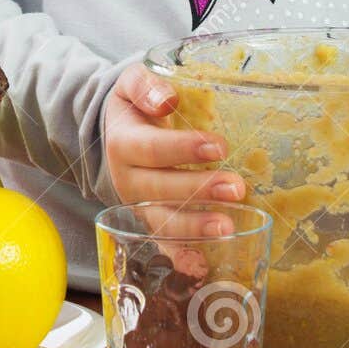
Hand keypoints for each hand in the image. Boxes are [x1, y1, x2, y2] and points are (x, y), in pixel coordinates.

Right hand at [102, 63, 245, 241]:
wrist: (111, 133)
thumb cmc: (134, 107)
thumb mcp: (130, 84)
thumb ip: (146, 86)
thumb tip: (168, 99)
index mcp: (123, 143)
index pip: (152, 149)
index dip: (183, 148)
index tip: (218, 147)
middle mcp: (128, 180)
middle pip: (160, 189)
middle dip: (199, 190)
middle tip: (237, 187)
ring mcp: (138, 205)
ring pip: (162, 221)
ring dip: (195, 226)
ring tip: (228, 227)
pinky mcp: (149, 222)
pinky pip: (163, 243)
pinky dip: (180, 255)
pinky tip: (202, 263)